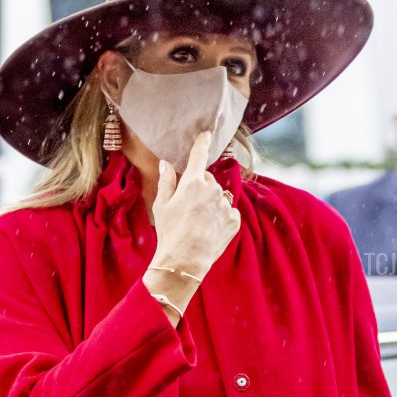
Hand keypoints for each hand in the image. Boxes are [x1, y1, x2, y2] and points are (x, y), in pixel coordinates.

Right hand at [149, 128, 241, 292]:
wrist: (185, 261)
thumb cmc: (169, 233)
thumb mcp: (162, 206)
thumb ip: (166, 181)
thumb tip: (166, 163)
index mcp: (193, 182)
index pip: (199, 155)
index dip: (202, 143)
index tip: (206, 134)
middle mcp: (213, 189)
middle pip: (208, 180)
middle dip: (200, 189)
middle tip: (188, 209)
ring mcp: (225, 204)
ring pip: (219, 196)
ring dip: (212, 204)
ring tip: (199, 223)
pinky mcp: (234, 220)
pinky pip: (229, 212)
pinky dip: (222, 218)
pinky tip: (210, 230)